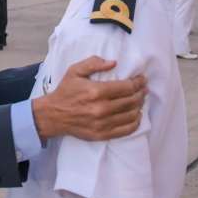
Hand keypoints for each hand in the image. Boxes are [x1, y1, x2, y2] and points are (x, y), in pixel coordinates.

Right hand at [32, 57, 146, 140]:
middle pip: (131, 100)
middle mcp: (101, 108)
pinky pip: (126, 130)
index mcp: (96, 91)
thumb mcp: (74, 71)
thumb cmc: (65, 91)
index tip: (142, 79)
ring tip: (140, 100)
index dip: (137, 82)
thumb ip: (93, 63)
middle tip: (144, 88)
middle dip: (140, 93)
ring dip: (139, 106)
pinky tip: (136, 115)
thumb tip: (113, 63)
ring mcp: (103, 123)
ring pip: (131, 115)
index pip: (126, 87)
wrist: (53, 114)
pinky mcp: (102, 134)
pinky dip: (135, 122)